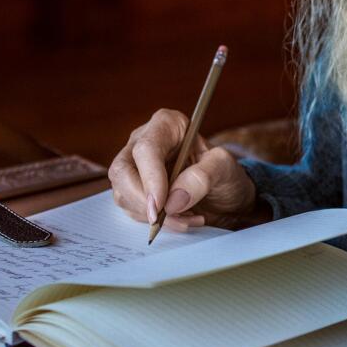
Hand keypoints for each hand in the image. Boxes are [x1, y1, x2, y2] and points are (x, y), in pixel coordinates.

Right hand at [108, 109, 259, 231]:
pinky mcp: (132, 188)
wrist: (224, 195)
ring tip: (186, 217)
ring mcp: (135, 166)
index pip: (146, 149)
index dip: (150, 178)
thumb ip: (203, 177)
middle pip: (122, 171)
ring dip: (151, 215)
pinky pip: (130, 208)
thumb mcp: (224, 168)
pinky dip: (153, 221)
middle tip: (167, 218)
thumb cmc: (224, 174)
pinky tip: (179, 219)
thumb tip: (173, 199)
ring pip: (121, 193)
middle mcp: (143, 141)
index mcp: (167, 125)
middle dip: (143, 201)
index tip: (161, 205)